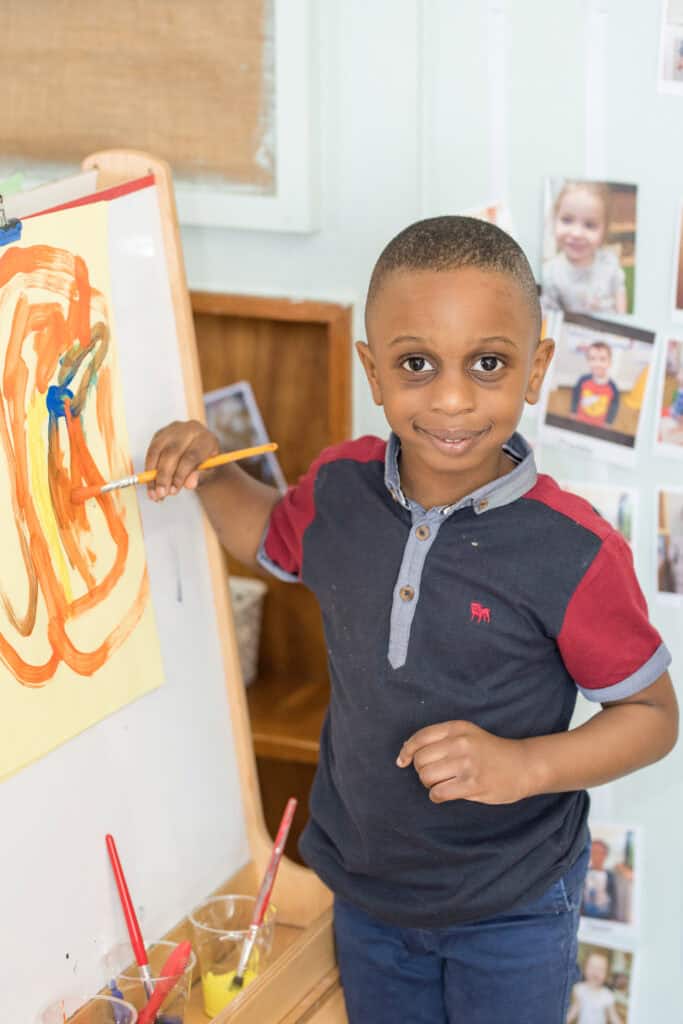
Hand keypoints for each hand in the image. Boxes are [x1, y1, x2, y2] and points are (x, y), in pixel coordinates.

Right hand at [144, 419, 219, 500]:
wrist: (201, 447)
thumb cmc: (206, 462)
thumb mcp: (209, 472)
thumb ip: (200, 477)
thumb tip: (188, 485)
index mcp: (206, 439)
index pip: (191, 456)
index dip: (180, 475)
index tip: (173, 491)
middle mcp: (189, 429)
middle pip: (172, 452)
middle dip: (164, 476)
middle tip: (160, 494)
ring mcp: (173, 429)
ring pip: (157, 451)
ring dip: (152, 474)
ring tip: (153, 493)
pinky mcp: (160, 434)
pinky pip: (150, 451)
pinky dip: (148, 469)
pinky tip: (150, 484)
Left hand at [396, 720, 530, 804]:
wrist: (523, 765)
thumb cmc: (490, 751)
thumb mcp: (467, 734)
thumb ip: (441, 739)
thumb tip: (407, 752)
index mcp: (457, 728)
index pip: (420, 737)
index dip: (406, 751)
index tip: (402, 761)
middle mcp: (460, 743)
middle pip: (421, 760)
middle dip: (422, 770)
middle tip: (435, 774)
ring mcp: (467, 764)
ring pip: (427, 777)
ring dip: (429, 784)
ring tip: (442, 783)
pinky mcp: (473, 784)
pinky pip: (438, 793)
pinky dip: (436, 796)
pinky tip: (444, 794)